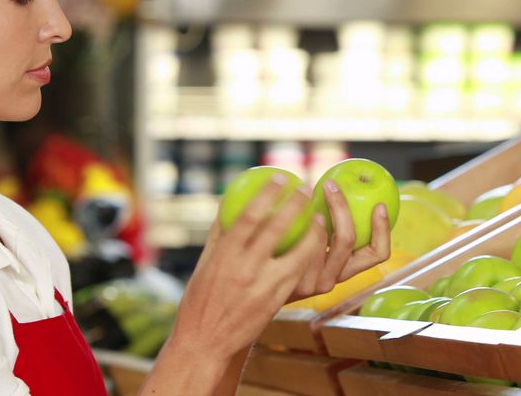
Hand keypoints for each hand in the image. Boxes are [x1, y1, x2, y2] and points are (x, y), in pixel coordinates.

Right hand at [167, 175, 326, 362]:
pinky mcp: (275, 301)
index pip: (250, 216)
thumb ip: (220, 232)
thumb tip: (231, 201)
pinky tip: (316, 245)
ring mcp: (263, 287)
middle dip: (295, 205)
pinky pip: (298, 274)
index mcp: (224, 254)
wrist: (205, 342)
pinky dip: (309, 256)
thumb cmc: (200, 299)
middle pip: (277, 229)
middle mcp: (244, 268)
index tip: (281, 177)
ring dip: (313, 232)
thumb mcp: (205, 263)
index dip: (268, 194)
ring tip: (320, 216)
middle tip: (307, 189)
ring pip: (297, 254)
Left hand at [286, 180, 390, 302]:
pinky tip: (285, 208)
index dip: (383, 229)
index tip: (380, 204)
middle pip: (348, 238)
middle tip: (331, 184)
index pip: (377, 254)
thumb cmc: (289, 263)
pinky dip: (296, 224)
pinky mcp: (291, 280)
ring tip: (305, 191)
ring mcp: (312, 282)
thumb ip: (329, 230)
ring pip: (321, 238)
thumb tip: (336, 187)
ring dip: (315, 210)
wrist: (260, 292)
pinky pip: (297, 244)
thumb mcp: (316, 253)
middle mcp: (333, 279)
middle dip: (342, 207)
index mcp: (347, 271)